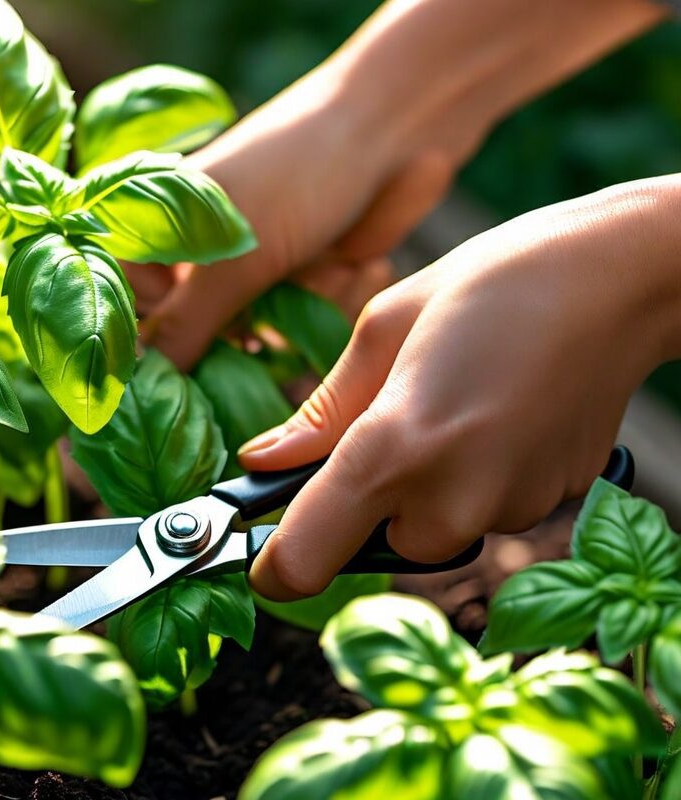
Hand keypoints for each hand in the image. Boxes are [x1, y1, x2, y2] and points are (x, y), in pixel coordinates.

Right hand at [130, 0, 664, 371]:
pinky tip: (353, 262)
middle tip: (267, 329)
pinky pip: (301, 323)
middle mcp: (201, 252)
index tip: (183, 365)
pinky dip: (330, 302)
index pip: (128, 306)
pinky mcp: (303, 280)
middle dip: (244, 332)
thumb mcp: (236, 255)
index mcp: (159, 228)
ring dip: (299, 310)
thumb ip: (186, 325)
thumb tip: (143, 385)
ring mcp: (254, 267)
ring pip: (258, 335)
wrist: (396, 130)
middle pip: (197, 332)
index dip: (151, 342)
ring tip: (327, 264)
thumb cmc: (297, 171)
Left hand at [239, 177, 680, 599]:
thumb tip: (263, 460)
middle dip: (364, 501)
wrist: (622, 280)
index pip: (301, 564)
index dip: (273, 563)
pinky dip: (472, 479)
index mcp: (392, 450)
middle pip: (370, 544)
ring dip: (423, 486)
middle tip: (388, 421)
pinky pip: (480, 512)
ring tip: (452, 402)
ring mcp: (507, 511)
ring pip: (430, 528)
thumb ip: (318, 414)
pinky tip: (493, 416)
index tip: (264, 546)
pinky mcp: (548, 508)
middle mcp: (449, 500)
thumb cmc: (493, 283)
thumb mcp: (383, 328)